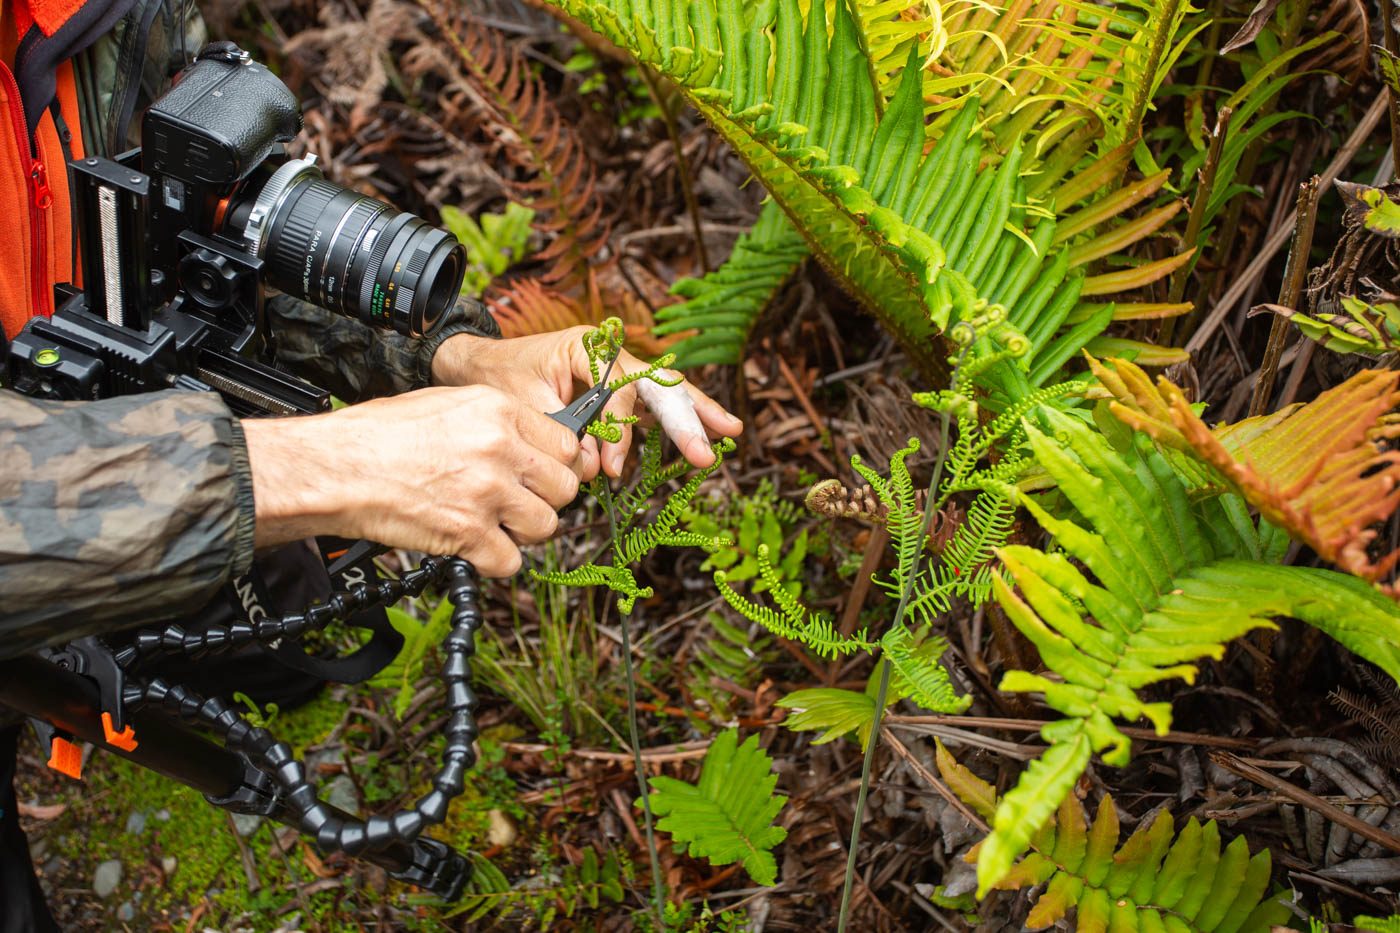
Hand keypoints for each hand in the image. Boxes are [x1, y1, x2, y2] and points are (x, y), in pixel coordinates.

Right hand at [243, 385, 585, 576]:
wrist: (337, 466)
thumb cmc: (380, 435)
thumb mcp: (448, 404)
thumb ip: (497, 423)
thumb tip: (529, 445)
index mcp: (499, 410)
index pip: (566, 444)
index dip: (554, 465)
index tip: (538, 476)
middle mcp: (500, 448)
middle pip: (564, 488)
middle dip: (543, 500)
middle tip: (515, 503)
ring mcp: (487, 492)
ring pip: (546, 526)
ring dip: (522, 533)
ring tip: (492, 525)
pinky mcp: (468, 533)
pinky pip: (510, 562)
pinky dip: (493, 562)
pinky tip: (471, 547)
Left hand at [433, 328, 742, 476]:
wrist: (479, 366)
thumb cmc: (499, 379)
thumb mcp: (524, 405)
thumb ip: (562, 435)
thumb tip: (599, 467)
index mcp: (587, 347)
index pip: (619, 389)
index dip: (619, 431)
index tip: (610, 468)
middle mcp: (610, 355)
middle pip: (658, 385)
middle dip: (686, 420)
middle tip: (707, 452)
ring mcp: (618, 371)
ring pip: (665, 391)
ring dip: (697, 414)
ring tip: (731, 431)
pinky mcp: (617, 391)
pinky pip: (653, 405)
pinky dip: (678, 420)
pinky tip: (707, 432)